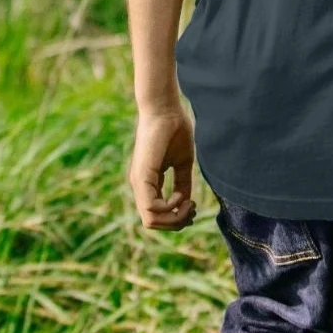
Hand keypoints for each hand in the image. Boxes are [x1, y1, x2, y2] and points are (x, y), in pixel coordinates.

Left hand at [128, 105, 198, 229]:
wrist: (166, 109)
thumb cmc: (175, 130)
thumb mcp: (182, 162)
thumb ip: (182, 183)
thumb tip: (186, 203)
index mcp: (149, 184)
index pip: (157, 215)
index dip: (176, 218)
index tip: (193, 205)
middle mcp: (141, 187)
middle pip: (153, 223)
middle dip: (176, 222)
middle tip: (192, 207)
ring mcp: (139, 183)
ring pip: (150, 220)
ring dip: (174, 218)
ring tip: (188, 203)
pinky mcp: (142, 177)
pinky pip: (151, 207)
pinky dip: (169, 208)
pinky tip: (180, 196)